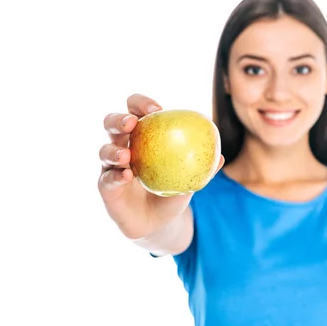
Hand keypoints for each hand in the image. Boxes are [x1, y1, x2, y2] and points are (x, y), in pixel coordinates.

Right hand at [98, 94, 223, 238]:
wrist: (159, 222)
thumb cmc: (173, 191)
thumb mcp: (191, 179)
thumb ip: (203, 168)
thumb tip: (221, 157)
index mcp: (142, 136)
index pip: (136, 110)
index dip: (141, 104)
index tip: (157, 109)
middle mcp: (123, 146)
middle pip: (112, 124)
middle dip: (119, 119)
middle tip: (132, 123)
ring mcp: (111, 166)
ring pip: (105, 150)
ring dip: (114, 149)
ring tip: (127, 154)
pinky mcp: (106, 186)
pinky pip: (107, 178)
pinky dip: (116, 175)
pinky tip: (127, 175)